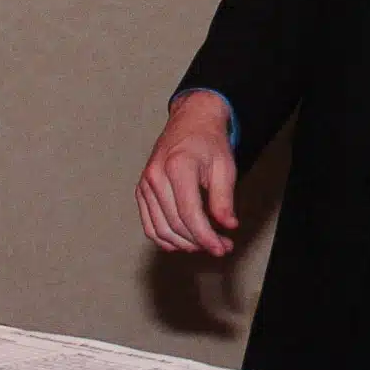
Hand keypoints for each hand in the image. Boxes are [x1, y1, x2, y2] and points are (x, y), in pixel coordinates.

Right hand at [136, 91, 239, 257]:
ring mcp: (145, 184)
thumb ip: (224, 198)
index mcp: (178, 167)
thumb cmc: (209, 142)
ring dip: (184, 244)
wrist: (191, 121)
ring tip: (206, 244)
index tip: (221, 249)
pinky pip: (149, 224)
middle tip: (222, 246)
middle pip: (175, 224)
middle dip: (199, 242)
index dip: (206, 237)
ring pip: (160, 229)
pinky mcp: (141, 191)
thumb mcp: (225, 167)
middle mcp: (156, 176)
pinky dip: (165, 239)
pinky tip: (184, 242)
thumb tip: (227, 226)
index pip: (190, 214)